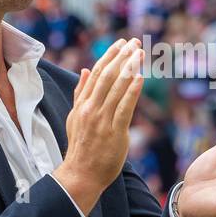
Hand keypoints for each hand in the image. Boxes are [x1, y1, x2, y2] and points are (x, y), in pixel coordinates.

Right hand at [53, 38, 145, 214]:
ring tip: (140, 53)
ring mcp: (102, 120)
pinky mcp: (114, 132)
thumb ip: (80, 93)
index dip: (109, 56)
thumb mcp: (74, 117)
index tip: (121, 43)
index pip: (96, 73)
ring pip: (116, 88)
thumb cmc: (81, 147)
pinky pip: (124, 107)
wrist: (81, 174)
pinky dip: (132, 91)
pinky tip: (140, 77)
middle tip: (135, 42)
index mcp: (82, 104)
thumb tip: (85, 70)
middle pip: (107, 76)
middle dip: (122, 56)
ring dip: (129, 68)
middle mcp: (91, 109)